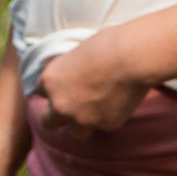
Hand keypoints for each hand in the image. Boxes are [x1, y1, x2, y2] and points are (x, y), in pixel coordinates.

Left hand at [36, 29, 155, 133]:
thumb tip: (76, 75)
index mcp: (50, 81)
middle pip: (48, 122)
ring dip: (82, 123)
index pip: (41, 91)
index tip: (67, 83)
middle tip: (74, 105)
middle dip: (58, 115)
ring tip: (97, 108)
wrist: (135, 57)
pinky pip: (103, 125)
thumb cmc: (110, 44)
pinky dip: (108, 117)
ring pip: (75, 131)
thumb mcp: (80, 52)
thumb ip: (71, 70)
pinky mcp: (105, 125)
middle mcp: (60, 104)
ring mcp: (82, 118)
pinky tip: (119, 101)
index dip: (56, 87)